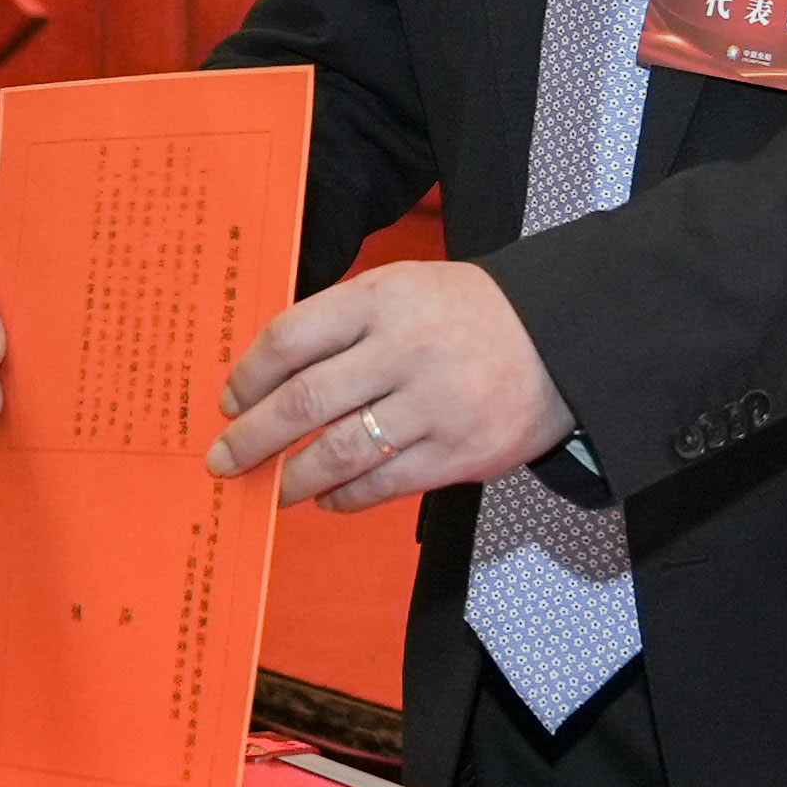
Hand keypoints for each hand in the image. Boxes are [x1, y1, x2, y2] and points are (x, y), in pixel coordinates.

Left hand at [209, 262, 575, 513]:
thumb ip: (343, 323)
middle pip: (306, 400)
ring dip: (294, 477)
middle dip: (253, 437)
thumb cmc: (467, 315)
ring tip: (274, 488)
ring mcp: (436, 405)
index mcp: (385, 297)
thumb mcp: (405, 289)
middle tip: (224, 458)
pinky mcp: (460, 452)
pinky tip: (328, 497)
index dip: (249, 376)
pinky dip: (345, 496)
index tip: (229, 400)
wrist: (562, 340)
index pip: (292, 338)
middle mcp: (407, 349)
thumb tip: (267, 380)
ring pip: (340, 452)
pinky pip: (384, 484)